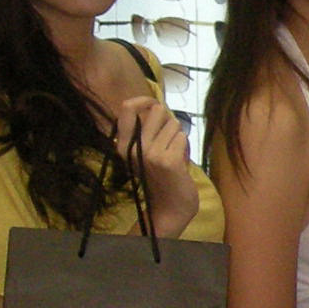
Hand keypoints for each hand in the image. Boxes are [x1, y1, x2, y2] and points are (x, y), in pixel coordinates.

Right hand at [111, 92, 200, 238]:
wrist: (171, 208)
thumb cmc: (162, 177)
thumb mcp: (146, 152)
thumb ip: (147, 130)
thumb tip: (156, 104)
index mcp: (123, 145)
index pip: (126, 108)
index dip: (144, 100)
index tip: (153, 104)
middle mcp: (132, 148)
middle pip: (157, 111)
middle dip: (169, 122)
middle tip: (170, 142)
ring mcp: (149, 154)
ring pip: (174, 124)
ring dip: (179, 137)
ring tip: (174, 155)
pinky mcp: (167, 161)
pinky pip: (183, 137)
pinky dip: (185, 148)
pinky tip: (180, 163)